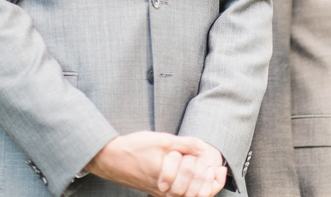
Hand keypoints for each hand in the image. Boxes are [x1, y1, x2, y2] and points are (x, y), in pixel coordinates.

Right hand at [84, 131, 214, 195]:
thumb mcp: (162, 140)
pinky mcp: (157, 191)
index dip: (212, 178)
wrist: (111, 158)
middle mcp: (165, 191)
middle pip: (194, 194)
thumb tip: (203, 147)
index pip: (197, 186)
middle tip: (218, 172)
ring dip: (200, 187)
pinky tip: (194, 178)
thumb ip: (184, 144)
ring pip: (186, 196)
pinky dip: (190, 188)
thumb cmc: (135, 148)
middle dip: (208, 183)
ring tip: (210, 175)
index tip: (219, 169)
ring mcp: (161, 193)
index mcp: (168, 180)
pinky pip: (178, 195)